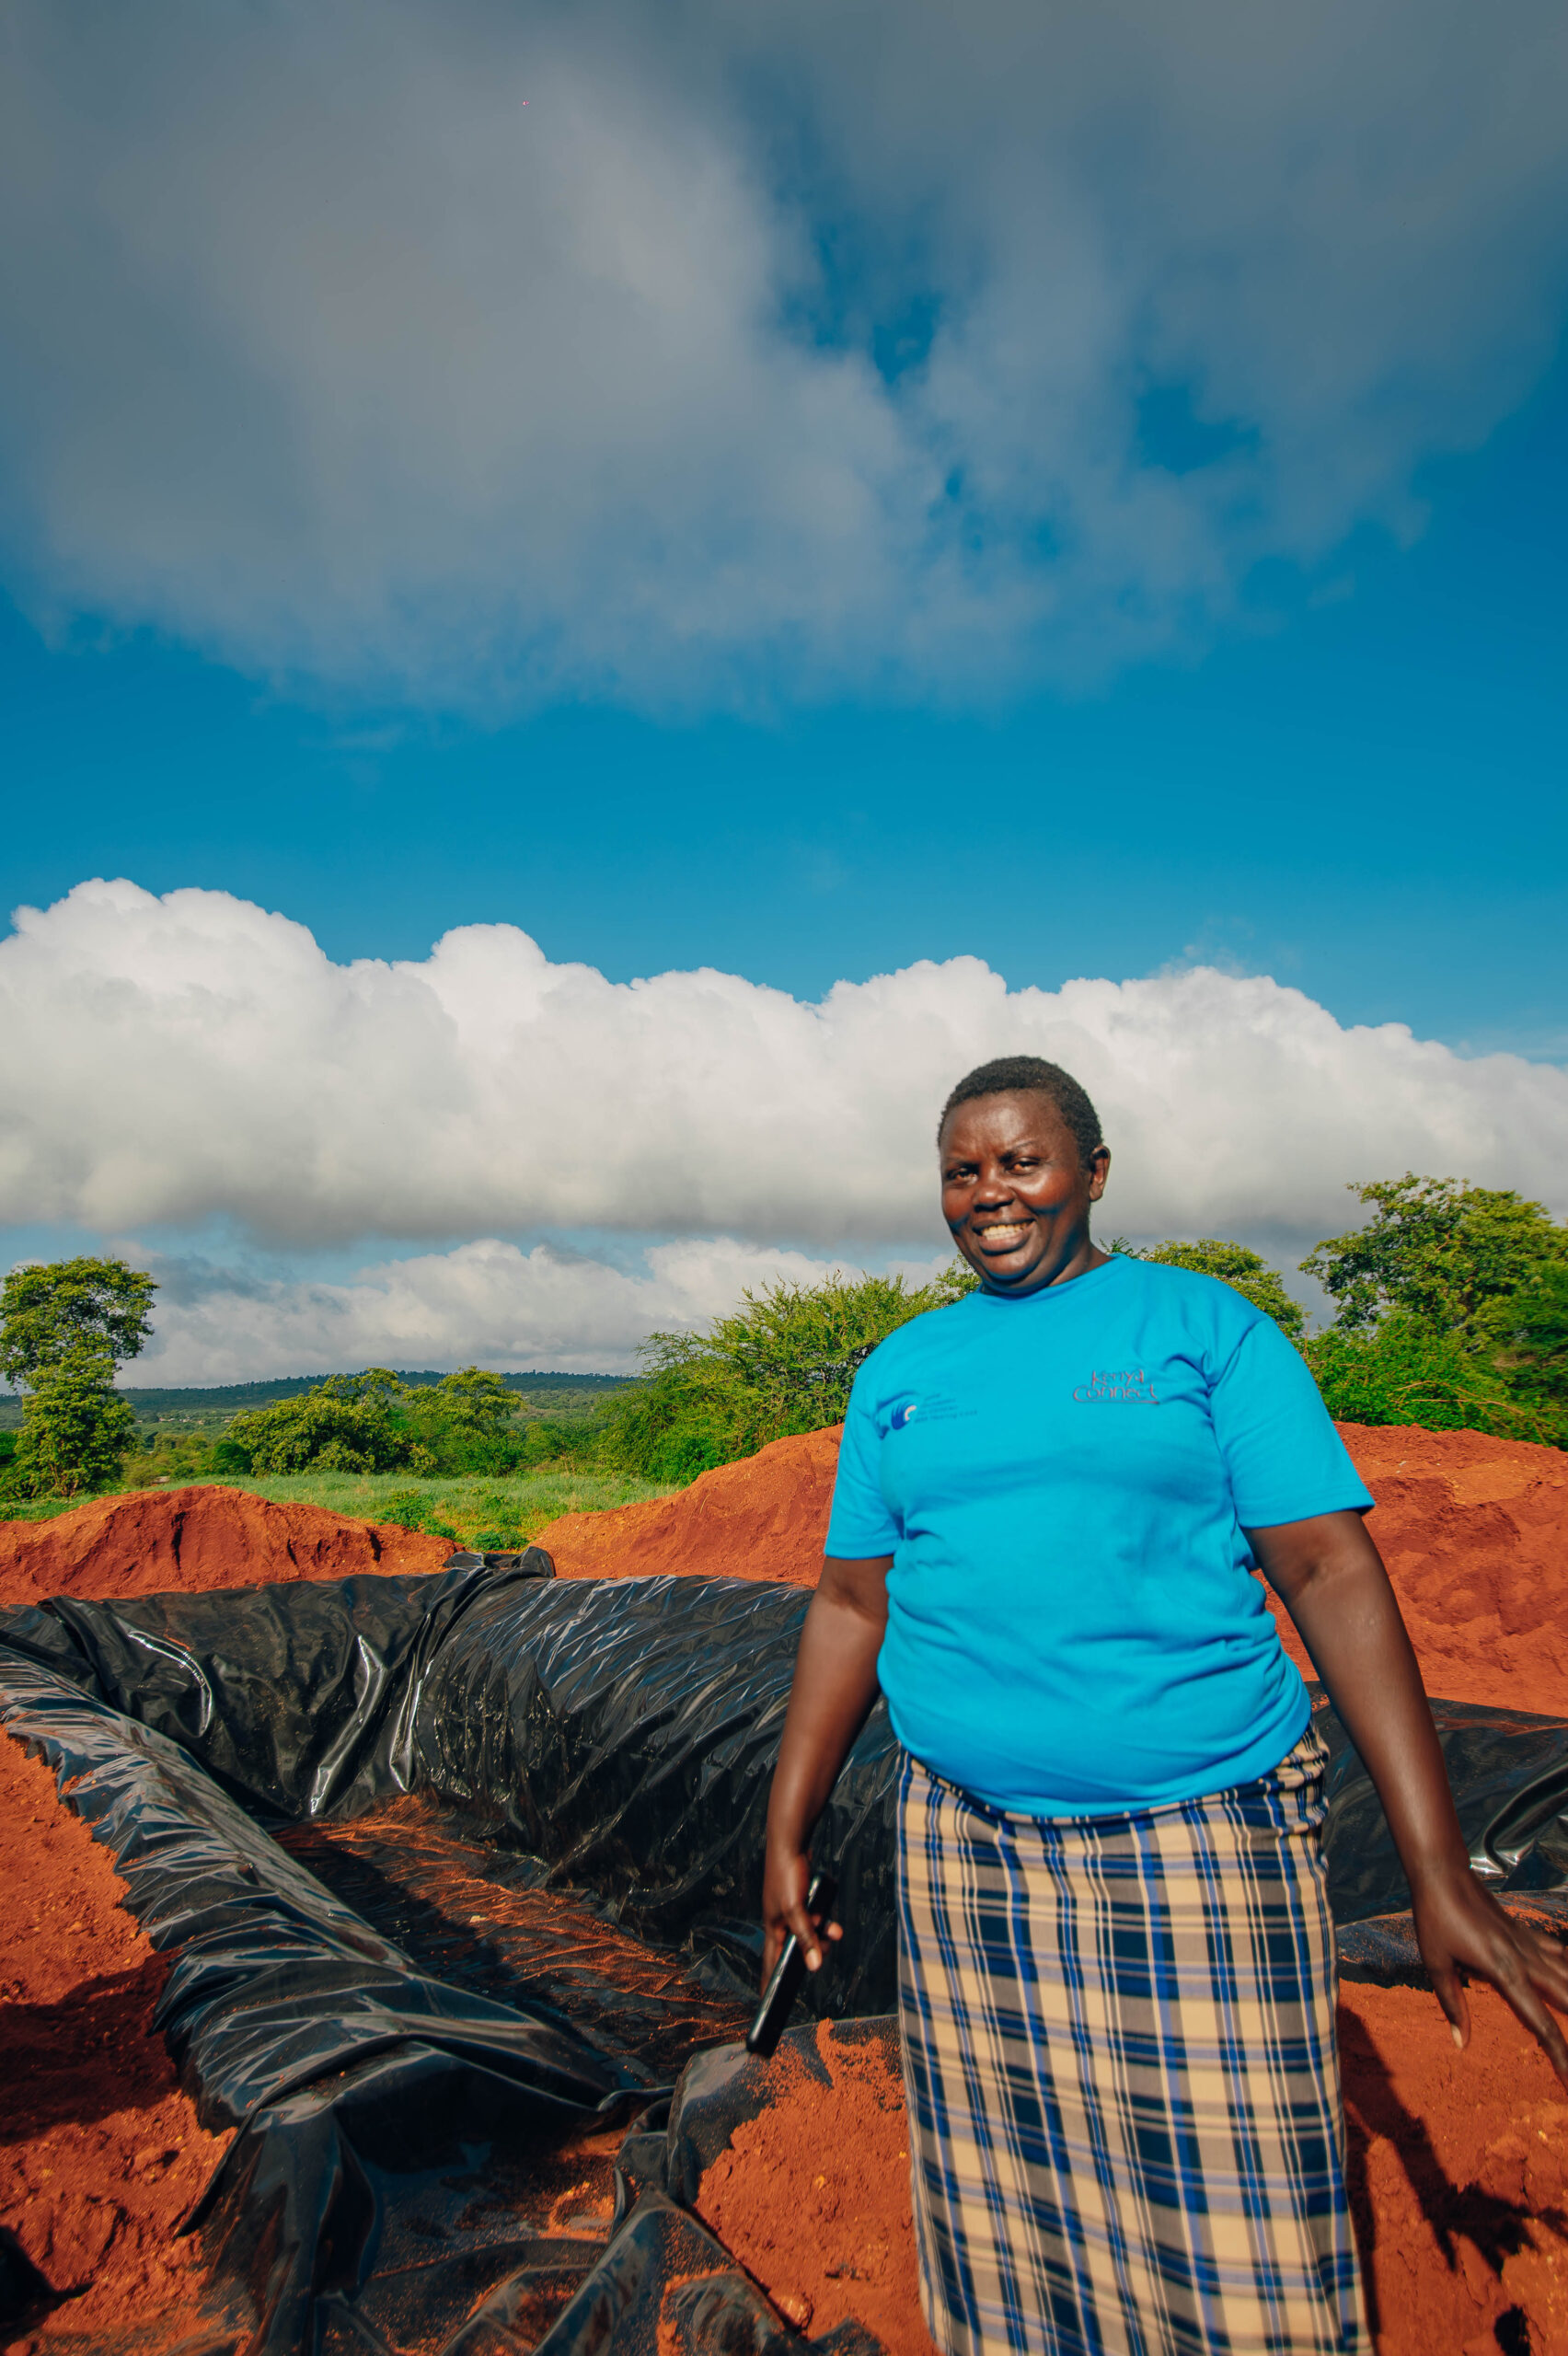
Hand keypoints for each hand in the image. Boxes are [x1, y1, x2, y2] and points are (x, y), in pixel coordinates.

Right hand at [761, 1844, 842, 1985]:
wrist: (791, 1843)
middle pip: (796, 1949)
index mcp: (773, 1928)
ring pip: (809, 1933)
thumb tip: (814, 1966)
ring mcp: (790, 1910)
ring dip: (823, 1934)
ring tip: (835, 1931)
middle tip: (824, 1953)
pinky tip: (832, 1917)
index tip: (768, 2002)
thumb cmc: (787, 1875)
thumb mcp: (796, 1910)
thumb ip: (806, 1938)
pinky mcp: (800, 1899)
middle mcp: (780, 1921)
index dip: (769, 1982)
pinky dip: (824, 1920)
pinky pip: (814, 1918)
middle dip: (812, 1953)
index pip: (770, 1963)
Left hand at [1412, 1860, 1567, 2088]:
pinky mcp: (1526, 1933)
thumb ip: (1452, 2005)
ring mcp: (1530, 1945)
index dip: (1560, 2056)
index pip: (1541, 2025)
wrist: (1444, 1873)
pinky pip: (1559, 1954)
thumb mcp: (1436, 1964)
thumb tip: (1462, 2044)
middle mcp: (1526, 1961)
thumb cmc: (1435, 1918)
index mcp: (1506, 1974)